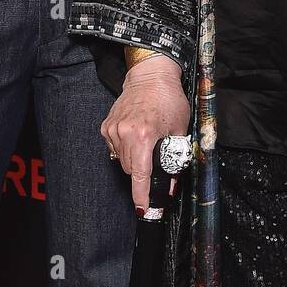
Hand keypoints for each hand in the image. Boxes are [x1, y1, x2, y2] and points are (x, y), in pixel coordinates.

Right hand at [101, 55, 189, 213]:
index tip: (143, 210)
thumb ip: (175, 159)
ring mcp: (113, 129)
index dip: (142, 196)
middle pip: (131, 170)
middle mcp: (125, 134)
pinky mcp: (107, 126)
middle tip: (156, 162)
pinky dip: (125, 149)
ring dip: (134, 160)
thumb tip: (171, 187)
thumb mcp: (179, 130)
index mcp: (144, 136)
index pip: (140, 175)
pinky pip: (115, 149)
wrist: (151, 76)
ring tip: (147, 143)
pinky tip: (136, 136)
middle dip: (143, 173)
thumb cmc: (169, 99)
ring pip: (122, 161)